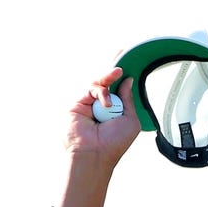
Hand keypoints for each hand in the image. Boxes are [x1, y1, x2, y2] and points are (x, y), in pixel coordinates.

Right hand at [57, 68, 141, 206]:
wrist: (96, 154)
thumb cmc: (114, 143)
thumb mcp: (130, 119)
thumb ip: (128, 99)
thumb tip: (128, 81)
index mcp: (115, 110)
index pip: (118, 88)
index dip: (121, 75)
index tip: (128, 58)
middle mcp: (101, 106)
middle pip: (106, 81)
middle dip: (113, 67)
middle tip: (121, 52)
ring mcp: (88, 104)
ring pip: (98, 82)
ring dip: (109, 77)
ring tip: (118, 72)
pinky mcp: (77, 103)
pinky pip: (90, 89)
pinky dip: (101, 93)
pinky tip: (107, 104)